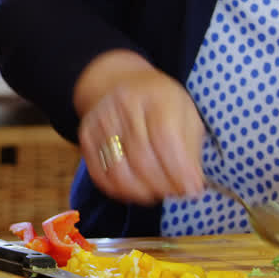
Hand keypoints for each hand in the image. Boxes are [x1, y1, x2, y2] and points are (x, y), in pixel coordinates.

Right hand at [74, 50, 205, 204]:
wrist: (121, 84)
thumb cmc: (161, 103)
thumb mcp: (186, 114)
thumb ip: (190, 149)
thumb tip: (191, 185)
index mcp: (155, 96)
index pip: (165, 139)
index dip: (179, 170)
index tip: (192, 188)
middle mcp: (123, 106)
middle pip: (142, 158)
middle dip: (163, 184)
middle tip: (177, 193)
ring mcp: (100, 121)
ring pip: (119, 171)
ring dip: (142, 191)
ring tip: (158, 192)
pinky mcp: (86, 137)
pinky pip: (100, 174)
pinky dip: (120, 190)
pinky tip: (137, 190)